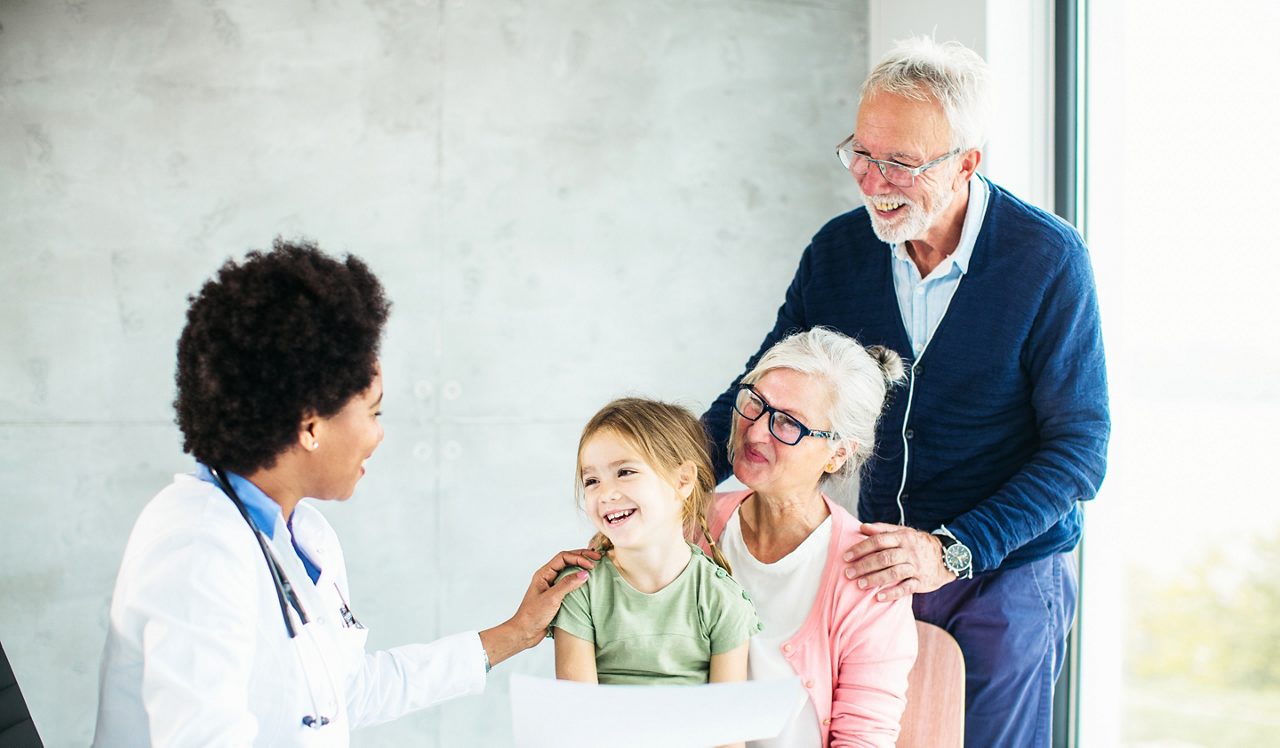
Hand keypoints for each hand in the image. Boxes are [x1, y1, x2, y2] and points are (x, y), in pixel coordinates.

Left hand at [480, 548, 599, 667]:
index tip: (591, 565)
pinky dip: (579, 581)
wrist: (524, 633)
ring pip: (569, 572)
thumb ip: (567, 584)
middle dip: (582, 557)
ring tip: (595, 567)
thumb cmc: (533, 616)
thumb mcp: (552, 598)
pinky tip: (587, 583)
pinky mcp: (556, 597)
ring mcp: (552, 587)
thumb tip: (585, 573)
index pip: (563, 558)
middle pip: (567, 561)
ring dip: (581, 568)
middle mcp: (548, 577)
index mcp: (544, 574)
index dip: (578, 558)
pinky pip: (569, 584)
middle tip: (597, 558)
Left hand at [842, 523, 953, 601]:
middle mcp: (909, 551)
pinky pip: (906, 588)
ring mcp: (916, 567)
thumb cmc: (918, 545)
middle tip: (848, 573)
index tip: (846, 556)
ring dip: (875, 579)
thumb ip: (883, 530)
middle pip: (884, 558)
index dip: (861, 548)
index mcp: (902, 538)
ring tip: (860, 585)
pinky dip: (892, 593)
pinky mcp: (921, 582)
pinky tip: (879, 597)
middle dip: (864, 566)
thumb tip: (862, 527)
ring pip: (893, 573)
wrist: (947, 557)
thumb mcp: (904, 533)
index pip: (879, 540)